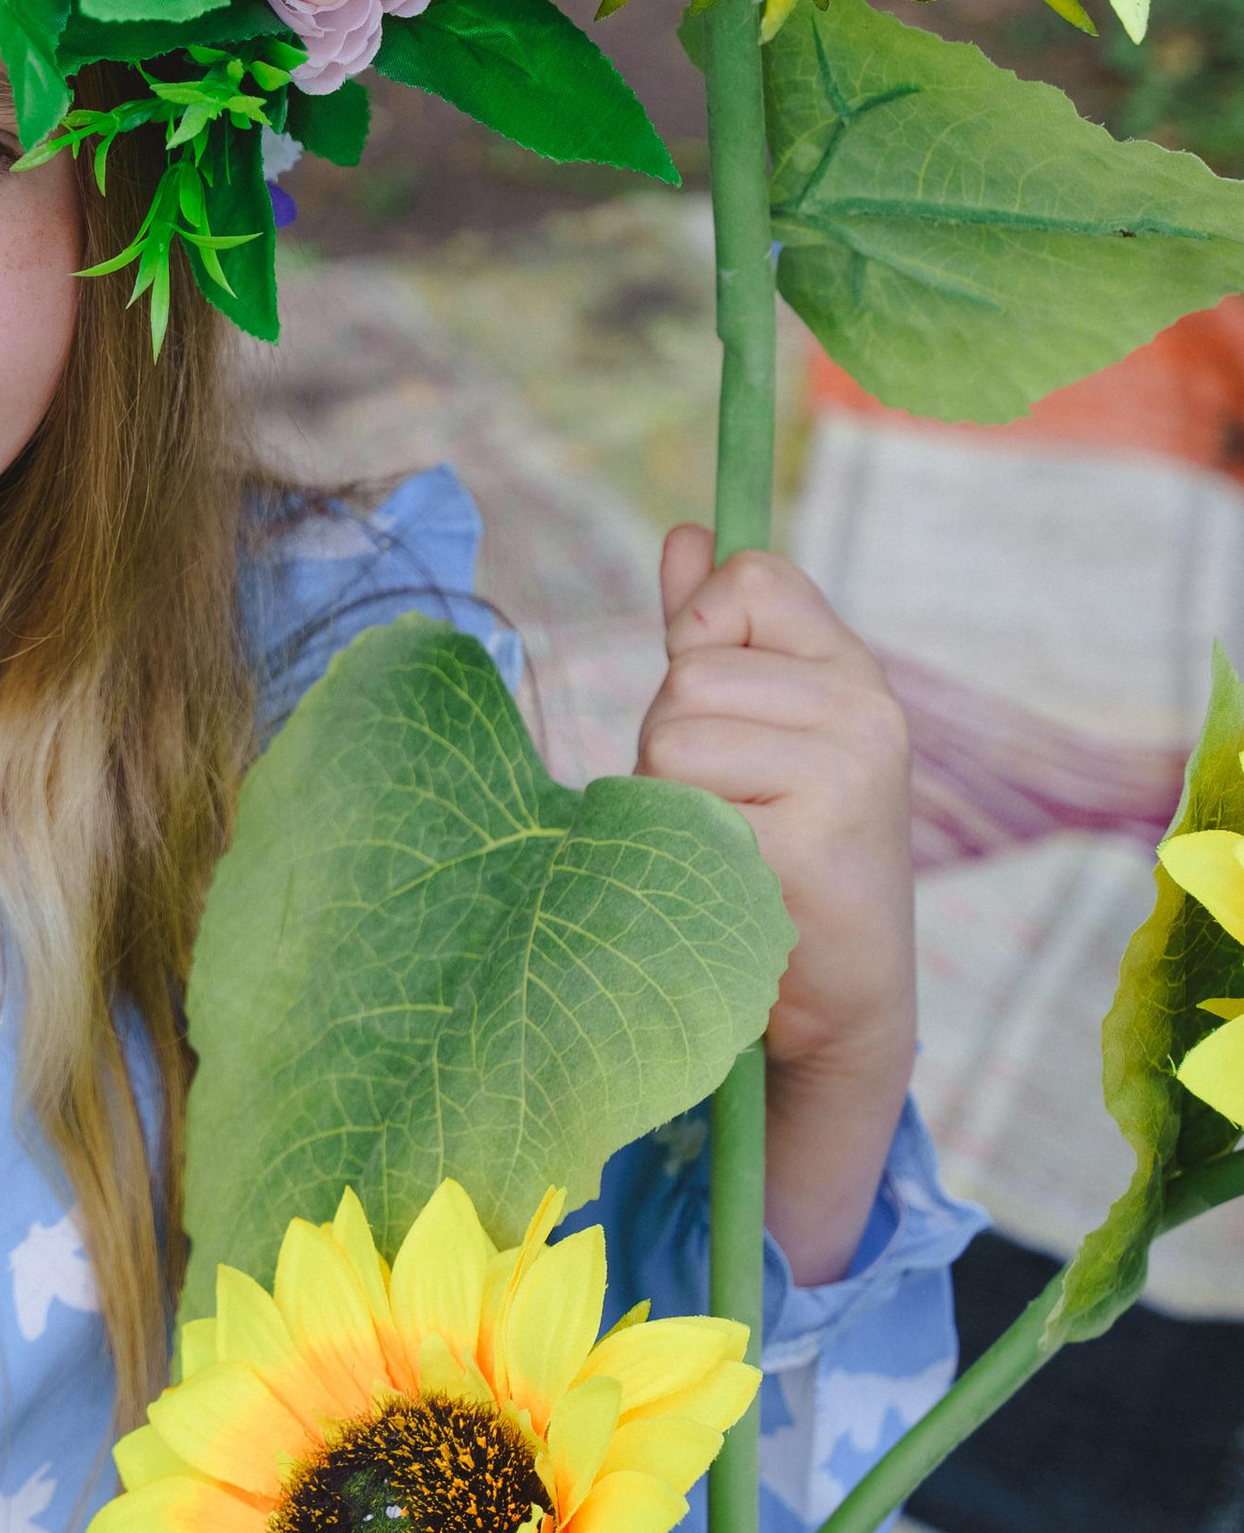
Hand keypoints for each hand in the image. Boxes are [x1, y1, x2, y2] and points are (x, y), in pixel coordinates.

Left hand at [639, 530, 915, 1281]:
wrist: (840, 999)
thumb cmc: (787, 852)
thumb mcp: (760, 726)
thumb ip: (716, 631)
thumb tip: (684, 534)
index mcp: (850, 669)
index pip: (750, 579)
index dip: (698, 626)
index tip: (711, 692)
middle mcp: (863, 709)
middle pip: (688, 674)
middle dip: (671, 742)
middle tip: (725, 809)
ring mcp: (845, 773)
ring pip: (674, 737)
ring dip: (668, 799)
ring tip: (727, 844)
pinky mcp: (810, 841)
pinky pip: (681, 807)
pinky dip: (683, 848)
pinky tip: (735, 882)